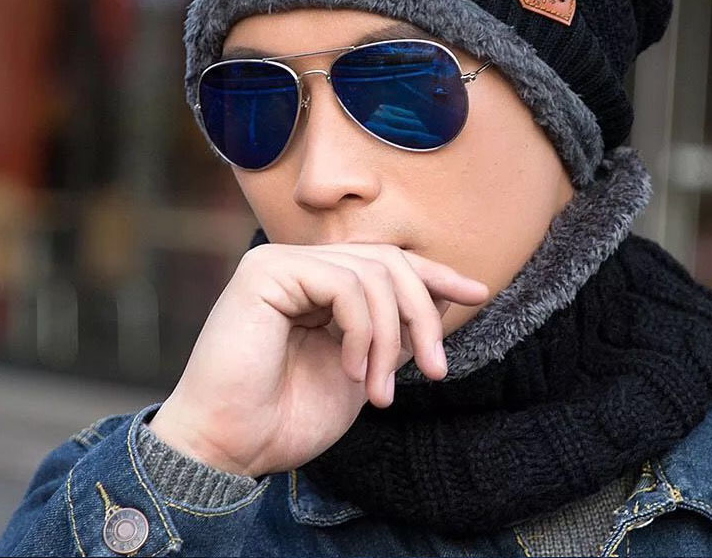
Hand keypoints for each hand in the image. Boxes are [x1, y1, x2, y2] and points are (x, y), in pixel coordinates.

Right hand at [147, 242, 488, 476]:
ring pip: (372, 273)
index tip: (479, 293)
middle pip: (388, 262)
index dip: (434, 277)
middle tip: (435, 369)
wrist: (232, 448)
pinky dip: (361, 330)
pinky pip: (344, 284)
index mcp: (318, 284)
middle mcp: (299, 265)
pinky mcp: (267, 271)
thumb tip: (444, 293)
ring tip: (380, 391)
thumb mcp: (364, 369)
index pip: (386, 263)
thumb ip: (394, 329)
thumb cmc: (288, 416)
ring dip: (390, 336)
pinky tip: (350, 369)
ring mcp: (281, 263)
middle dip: (423, 314)